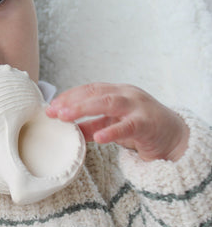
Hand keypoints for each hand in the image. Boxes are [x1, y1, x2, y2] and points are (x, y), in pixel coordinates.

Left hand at [46, 83, 188, 161]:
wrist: (175, 136)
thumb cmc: (140, 128)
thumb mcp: (112, 124)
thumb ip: (92, 126)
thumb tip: (68, 129)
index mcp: (116, 91)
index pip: (89, 89)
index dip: (69, 95)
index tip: (51, 105)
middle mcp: (126, 94)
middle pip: (95, 93)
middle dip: (72, 101)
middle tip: (53, 111)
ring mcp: (137, 107)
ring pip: (108, 102)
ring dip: (84, 108)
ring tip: (66, 117)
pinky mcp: (147, 124)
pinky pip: (128, 126)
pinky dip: (112, 131)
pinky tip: (99, 137)